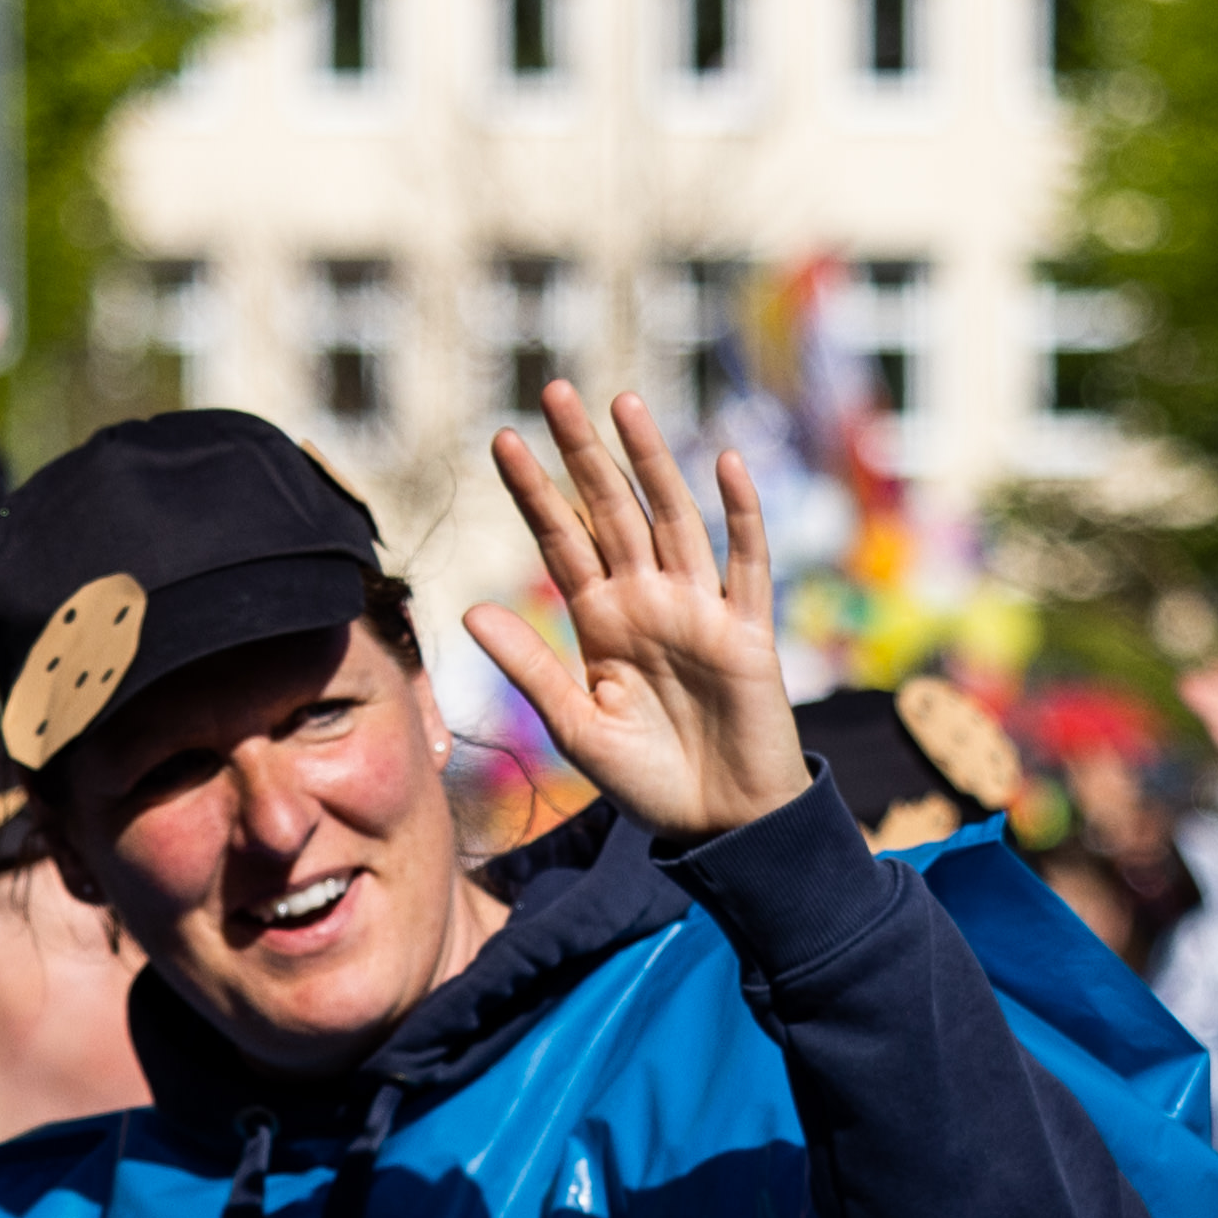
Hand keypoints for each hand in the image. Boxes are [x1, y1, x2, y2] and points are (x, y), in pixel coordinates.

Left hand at [463, 386, 804, 843]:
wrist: (719, 826)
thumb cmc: (648, 782)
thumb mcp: (575, 728)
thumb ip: (530, 667)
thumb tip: (469, 608)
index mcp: (602, 622)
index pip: (562, 541)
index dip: (534, 492)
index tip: (504, 440)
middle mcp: (648, 602)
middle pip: (612, 512)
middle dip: (585, 453)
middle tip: (555, 391)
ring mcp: (699, 610)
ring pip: (673, 518)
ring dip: (651, 462)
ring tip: (623, 404)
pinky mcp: (747, 632)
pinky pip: (747, 563)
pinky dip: (740, 514)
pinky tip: (725, 463)